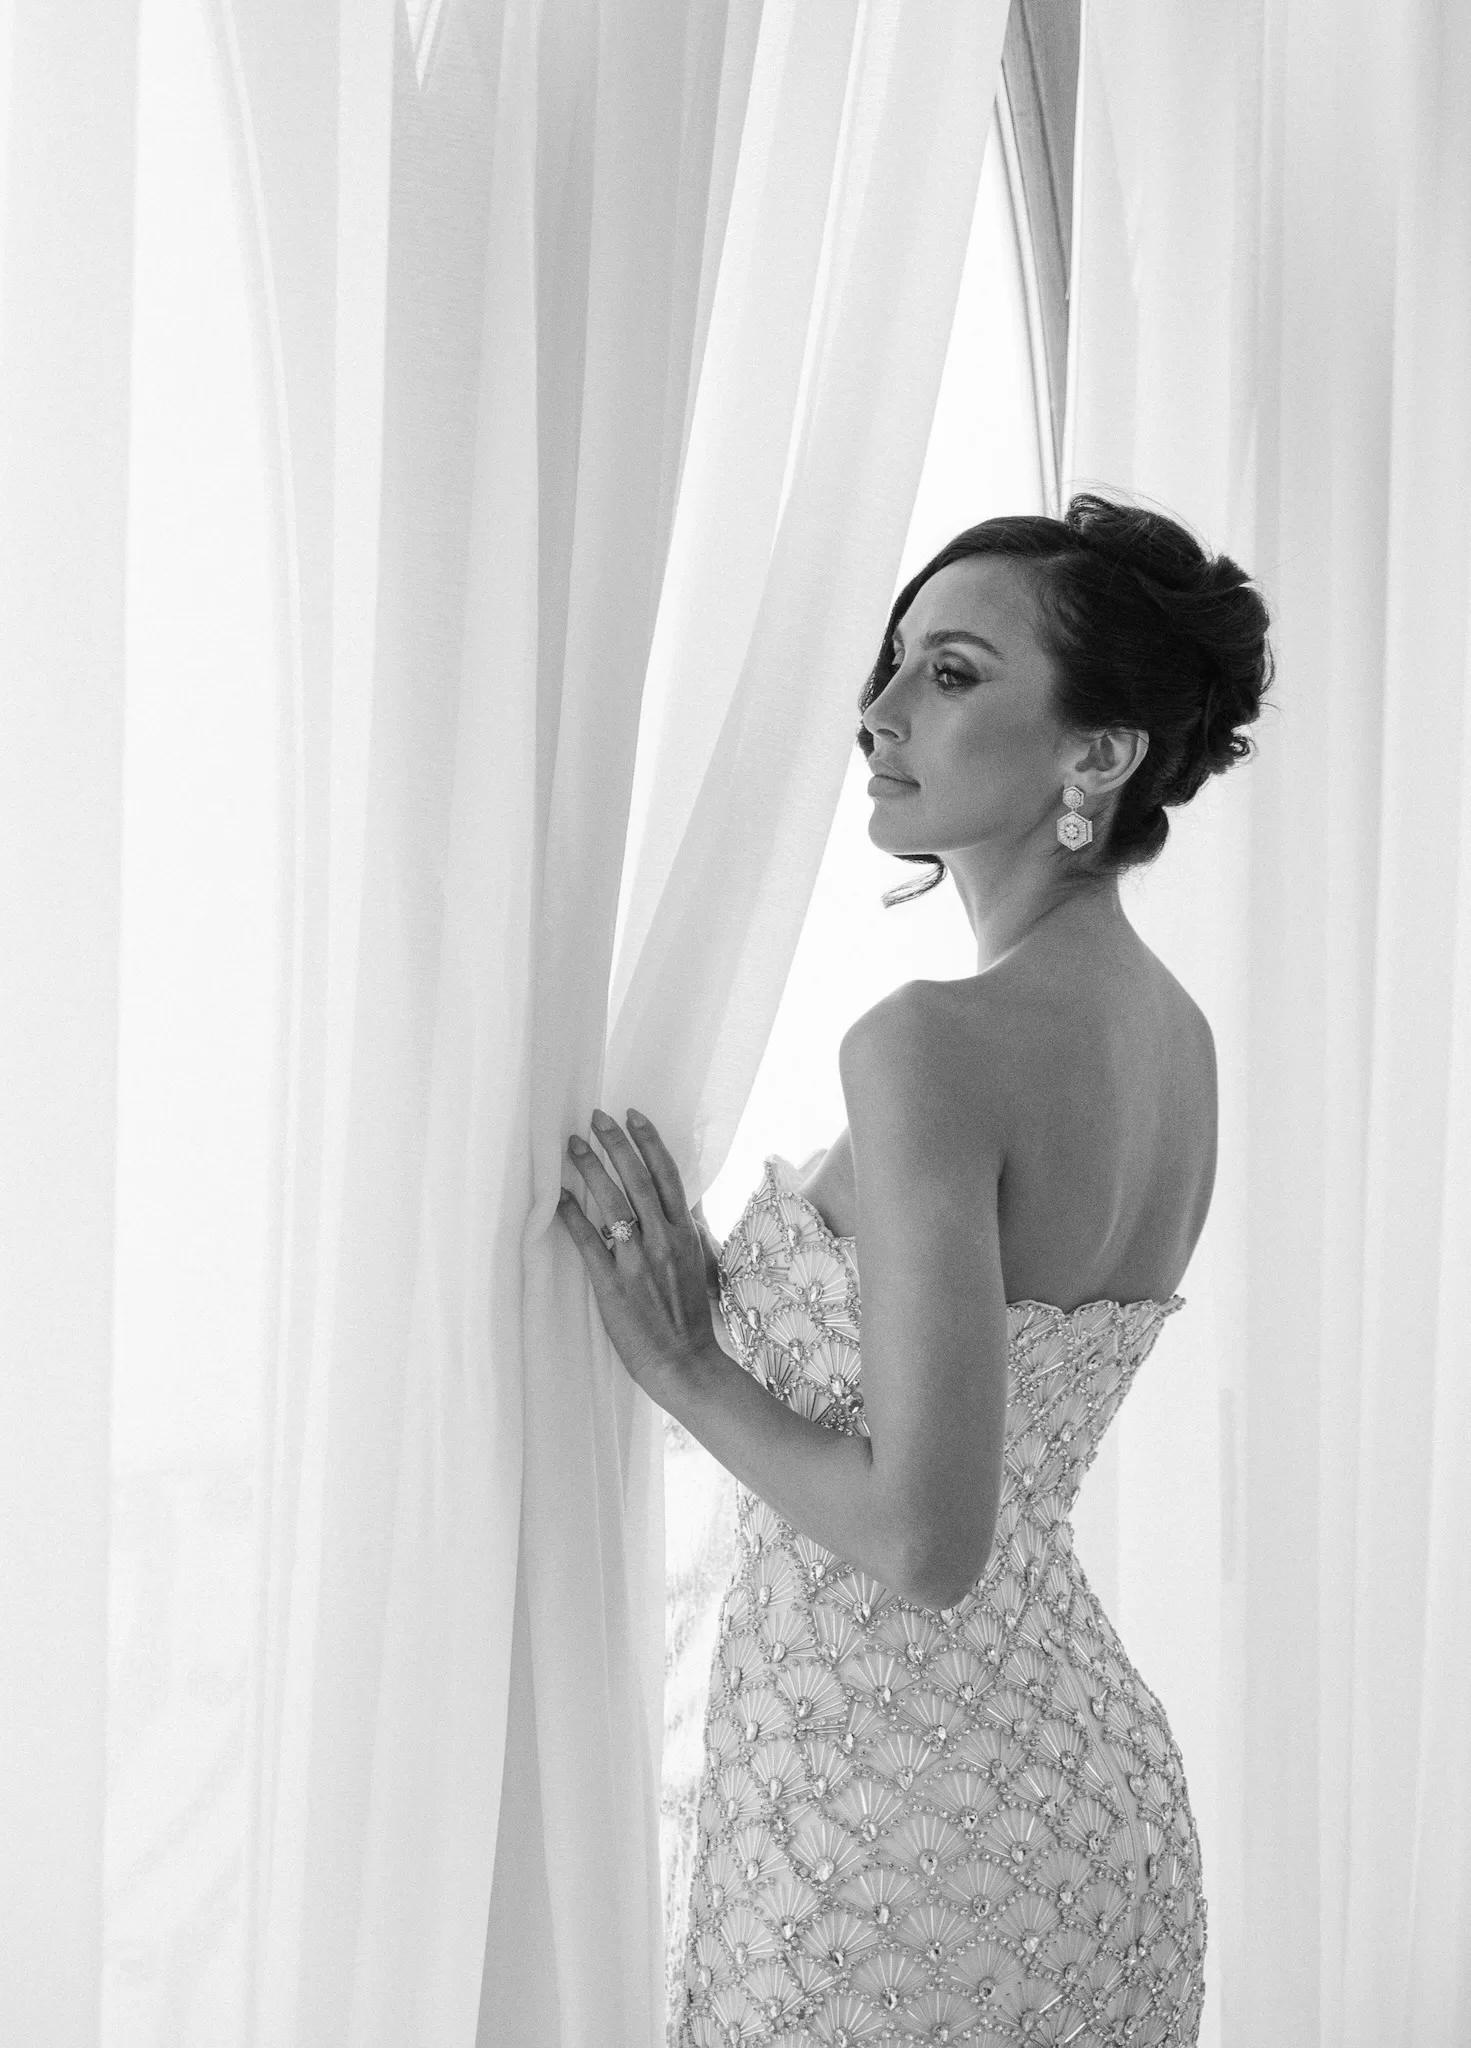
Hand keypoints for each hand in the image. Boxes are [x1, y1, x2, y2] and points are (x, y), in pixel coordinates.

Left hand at [557, 1109, 720, 1394]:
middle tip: (595, 1117)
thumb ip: (691, 1230)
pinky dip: (573, 1218)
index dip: (649, 1142)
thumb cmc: (690, 1316)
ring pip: (612, 1203)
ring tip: (573, 1146)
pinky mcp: (614, 1284)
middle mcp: (664, 1240)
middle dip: (615, 1144)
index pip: (667, 1175)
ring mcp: (638, 1261)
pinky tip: (557, 1199)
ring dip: (591, 1170)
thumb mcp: (701, 1264)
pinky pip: (589, 1243)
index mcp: (686, 1233)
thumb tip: (687, 1201)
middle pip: (637, 1179)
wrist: (685, 1362)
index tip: (633, 1115)